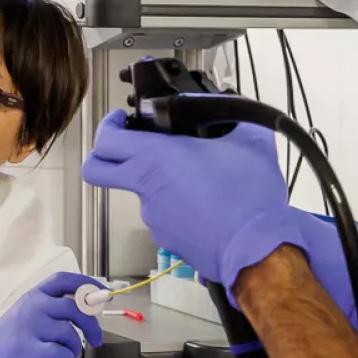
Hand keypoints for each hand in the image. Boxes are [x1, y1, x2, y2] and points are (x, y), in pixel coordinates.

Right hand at [0, 271, 102, 357]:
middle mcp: (33, 308)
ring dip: (74, 347)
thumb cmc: (6, 342)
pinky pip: (63, 353)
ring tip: (65, 353)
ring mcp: (31, 329)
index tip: (100, 294)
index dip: (87, 285)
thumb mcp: (26, 314)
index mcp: (33, 296)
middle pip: (76, 307)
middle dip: (92, 324)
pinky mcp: (31, 352)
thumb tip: (85, 306)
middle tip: (96, 338)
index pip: (65, 280)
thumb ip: (52, 308)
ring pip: (71, 333)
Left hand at [81, 110, 357, 323]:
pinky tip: (203, 202)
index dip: (108, 125)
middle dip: (101, 156)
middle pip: (98, 171)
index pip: (105, 140)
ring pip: (140, 192)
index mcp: (155, 159)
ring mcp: (153, 217)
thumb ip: (233, 115)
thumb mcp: (251, 140)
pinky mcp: (166, 239)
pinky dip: (176, 206)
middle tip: (124, 145)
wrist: (258, 249)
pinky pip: (163, 215)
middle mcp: (146, 189)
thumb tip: (228, 107)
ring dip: (158, 182)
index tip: (122, 120)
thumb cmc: (250, 198)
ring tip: (195, 178)